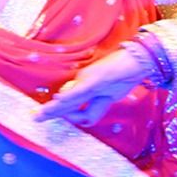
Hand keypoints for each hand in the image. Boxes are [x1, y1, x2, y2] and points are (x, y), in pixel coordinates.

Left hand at [34, 44, 148, 127]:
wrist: (140, 58)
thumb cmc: (127, 73)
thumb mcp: (111, 95)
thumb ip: (97, 103)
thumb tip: (82, 105)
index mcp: (88, 85)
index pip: (71, 103)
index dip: (58, 111)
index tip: (44, 116)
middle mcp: (86, 80)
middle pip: (66, 102)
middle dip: (51, 112)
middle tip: (35, 118)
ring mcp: (91, 79)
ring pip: (70, 98)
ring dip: (55, 108)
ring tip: (41, 114)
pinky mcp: (98, 78)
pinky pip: (81, 91)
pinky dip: (69, 97)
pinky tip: (59, 100)